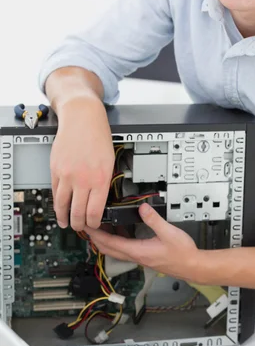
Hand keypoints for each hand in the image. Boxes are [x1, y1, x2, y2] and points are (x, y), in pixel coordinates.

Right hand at [50, 97, 114, 230]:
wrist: (82, 117)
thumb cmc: (98, 135)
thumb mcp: (110, 160)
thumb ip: (104, 181)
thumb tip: (101, 199)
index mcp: (100, 178)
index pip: (95, 211)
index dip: (94, 223)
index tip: (94, 225)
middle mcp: (83, 179)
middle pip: (78, 212)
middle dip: (79, 224)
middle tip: (80, 228)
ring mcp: (67, 175)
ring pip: (63, 205)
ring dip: (64, 217)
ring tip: (66, 223)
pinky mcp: (55, 170)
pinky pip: (55, 192)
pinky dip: (57, 202)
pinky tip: (59, 207)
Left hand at [85, 203, 200, 280]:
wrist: (192, 266)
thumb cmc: (182, 253)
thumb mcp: (168, 232)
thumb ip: (154, 220)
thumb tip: (142, 208)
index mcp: (137, 251)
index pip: (110, 243)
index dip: (96, 234)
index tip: (86, 226)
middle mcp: (135, 256)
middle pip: (108, 249)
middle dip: (95, 238)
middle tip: (87, 225)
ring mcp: (139, 257)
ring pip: (115, 250)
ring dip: (105, 240)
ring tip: (99, 226)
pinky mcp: (144, 255)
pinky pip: (124, 249)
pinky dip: (116, 241)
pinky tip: (120, 232)